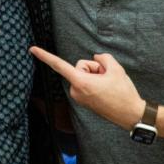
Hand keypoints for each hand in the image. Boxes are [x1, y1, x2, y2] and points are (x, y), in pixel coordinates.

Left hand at [30, 46, 144, 129]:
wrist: (131, 114)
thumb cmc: (123, 93)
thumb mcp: (116, 68)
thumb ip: (103, 58)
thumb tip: (96, 58)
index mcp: (80, 82)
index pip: (59, 65)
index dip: (45, 55)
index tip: (32, 49)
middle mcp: (76, 90)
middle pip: (80, 67)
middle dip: (94, 68)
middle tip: (108, 78)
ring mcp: (78, 97)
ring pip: (84, 75)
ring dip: (96, 76)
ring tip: (108, 86)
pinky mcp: (83, 101)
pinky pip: (86, 83)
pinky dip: (95, 83)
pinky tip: (106, 90)